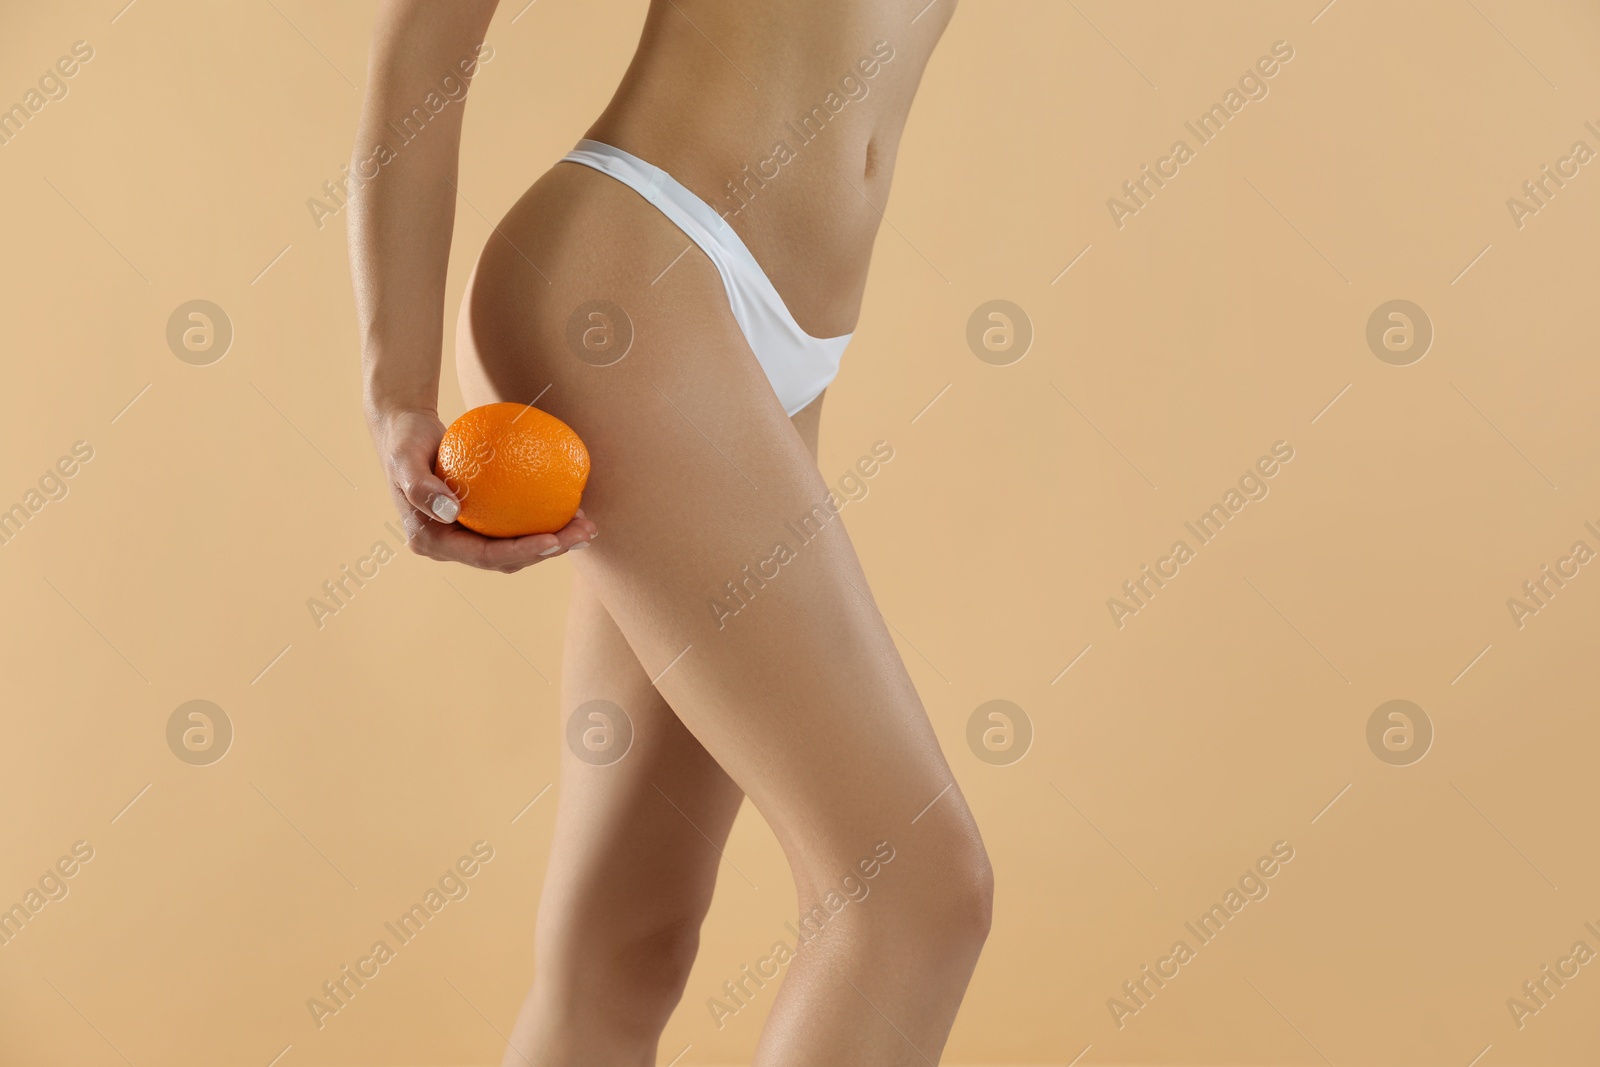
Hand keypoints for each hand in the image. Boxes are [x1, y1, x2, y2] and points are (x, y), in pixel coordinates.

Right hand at [369, 405, 597, 572]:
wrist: (405, 430)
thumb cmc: (404, 440)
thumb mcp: (404, 458)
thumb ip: (420, 486)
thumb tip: (451, 512)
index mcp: (432, 542)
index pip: (484, 557)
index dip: (522, 553)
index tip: (555, 539)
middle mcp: (451, 546)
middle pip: (508, 559)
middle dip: (550, 550)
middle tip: (585, 531)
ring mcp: (466, 535)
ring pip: (516, 547)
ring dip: (554, 540)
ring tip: (586, 524)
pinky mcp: (480, 521)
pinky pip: (516, 526)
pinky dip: (543, 519)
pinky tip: (571, 505)